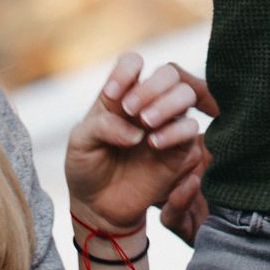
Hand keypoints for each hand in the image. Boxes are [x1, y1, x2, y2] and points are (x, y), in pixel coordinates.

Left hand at [66, 52, 214, 233]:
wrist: (99, 207)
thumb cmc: (87, 169)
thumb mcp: (80, 144)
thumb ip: (101, 126)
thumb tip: (136, 129)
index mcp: (120, 95)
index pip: (133, 62)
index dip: (127, 70)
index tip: (112, 94)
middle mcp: (147, 103)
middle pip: (168, 73)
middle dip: (152, 86)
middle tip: (131, 109)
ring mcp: (165, 124)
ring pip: (185, 93)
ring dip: (167, 103)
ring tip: (146, 122)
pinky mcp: (179, 148)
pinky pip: (190, 128)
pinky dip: (174, 131)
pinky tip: (153, 144)